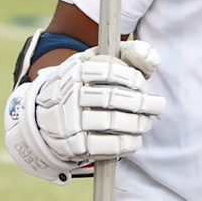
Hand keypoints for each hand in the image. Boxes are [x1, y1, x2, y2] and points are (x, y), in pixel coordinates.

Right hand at [4, 39, 163, 181]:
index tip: (143, 84)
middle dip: (142, 102)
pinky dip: (127, 144)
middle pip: (113, 97)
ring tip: (146, 123)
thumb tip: (151, 56)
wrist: (44, 117)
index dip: (133, 78)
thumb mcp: (93, 63)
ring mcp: (70, 121)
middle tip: (157, 105)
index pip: (110, 70)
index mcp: (76, 71)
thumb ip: (124, 54)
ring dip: (137, 124)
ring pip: (112, 121)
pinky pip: (106, 146)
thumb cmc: (80, 86)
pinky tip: (135, 140)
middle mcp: (71, 95)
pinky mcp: (74, 145)